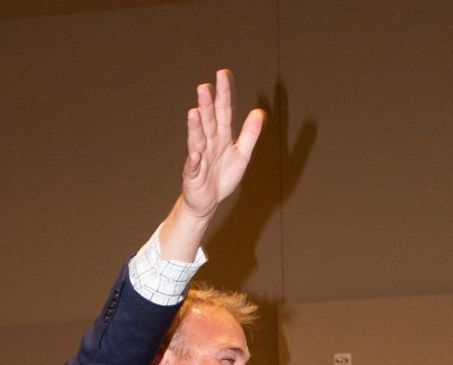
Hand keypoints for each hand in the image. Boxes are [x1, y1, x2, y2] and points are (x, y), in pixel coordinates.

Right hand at [181, 69, 264, 221]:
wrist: (208, 201)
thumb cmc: (222, 175)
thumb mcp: (242, 155)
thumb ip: (250, 134)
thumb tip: (259, 112)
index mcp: (221, 136)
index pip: (224, 111)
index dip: (224, 94)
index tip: (223, 74)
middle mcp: (209, 143)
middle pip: (209, 121)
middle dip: (206, 105)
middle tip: (203, 87)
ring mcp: (199, 158)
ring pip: (197, 140)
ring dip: (195, 127)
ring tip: (194, 112)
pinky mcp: (193, 175)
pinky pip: (194, 167)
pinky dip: (194, 161)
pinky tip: (196, 154)